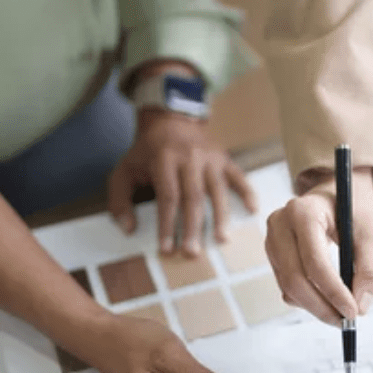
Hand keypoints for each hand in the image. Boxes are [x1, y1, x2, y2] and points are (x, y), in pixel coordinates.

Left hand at [107, 109, 257, 256]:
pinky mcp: (225, 159)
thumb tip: (128, 228)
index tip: (167, 248)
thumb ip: (119, 199)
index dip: (168, 225)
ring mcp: (211, 157)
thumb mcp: (124, 169)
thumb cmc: (147, 151)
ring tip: (221, 240)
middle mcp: (190, 158)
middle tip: (193, 253)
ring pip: (217, 190)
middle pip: (193, 198)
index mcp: (164, 160)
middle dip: (193, 228)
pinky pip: (239, 176)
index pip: (168, 197)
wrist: (171, 119)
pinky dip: (247, 192)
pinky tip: (253, 209)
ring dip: (220, 217)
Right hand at [265, 168, 372, 325]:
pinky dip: (307, 299)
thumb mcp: (371, 232)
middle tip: (347, 322)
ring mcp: (271, 240)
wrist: (336, 190)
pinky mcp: (273, 254)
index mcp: (302, 211)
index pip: (314, 262)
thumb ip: (370, 268)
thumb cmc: (354, 206)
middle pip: (295, 280)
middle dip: (322, 307)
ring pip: (289, 288)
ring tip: (342, 311)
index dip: (334, 292)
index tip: (354, 312)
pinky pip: (287, 287)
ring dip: (316, 307)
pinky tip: (327, 296)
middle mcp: (279, 224)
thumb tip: (361, 306)